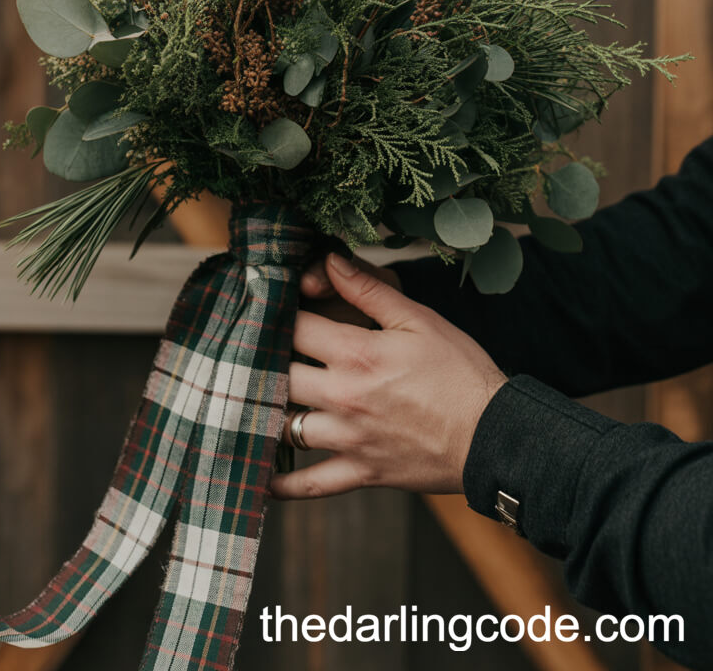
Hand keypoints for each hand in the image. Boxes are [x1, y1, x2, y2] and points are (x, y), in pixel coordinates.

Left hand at [273, 251, 505, 499]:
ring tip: (253, 401)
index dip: (277, 314)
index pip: (294, 327)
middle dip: (263, 362)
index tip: (270, 309)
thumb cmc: (460, 371)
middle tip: (255, 353)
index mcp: (356, 354)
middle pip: (277, 376)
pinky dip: (282, 485)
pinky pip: (310, 485)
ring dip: (265, 413)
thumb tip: (330, 261)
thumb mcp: (418, 319)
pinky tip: (262, 478)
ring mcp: (348, 439)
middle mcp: (343, 397)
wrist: (494, 434)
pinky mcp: (360, 472)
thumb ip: (368, 290)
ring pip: (283, 427)